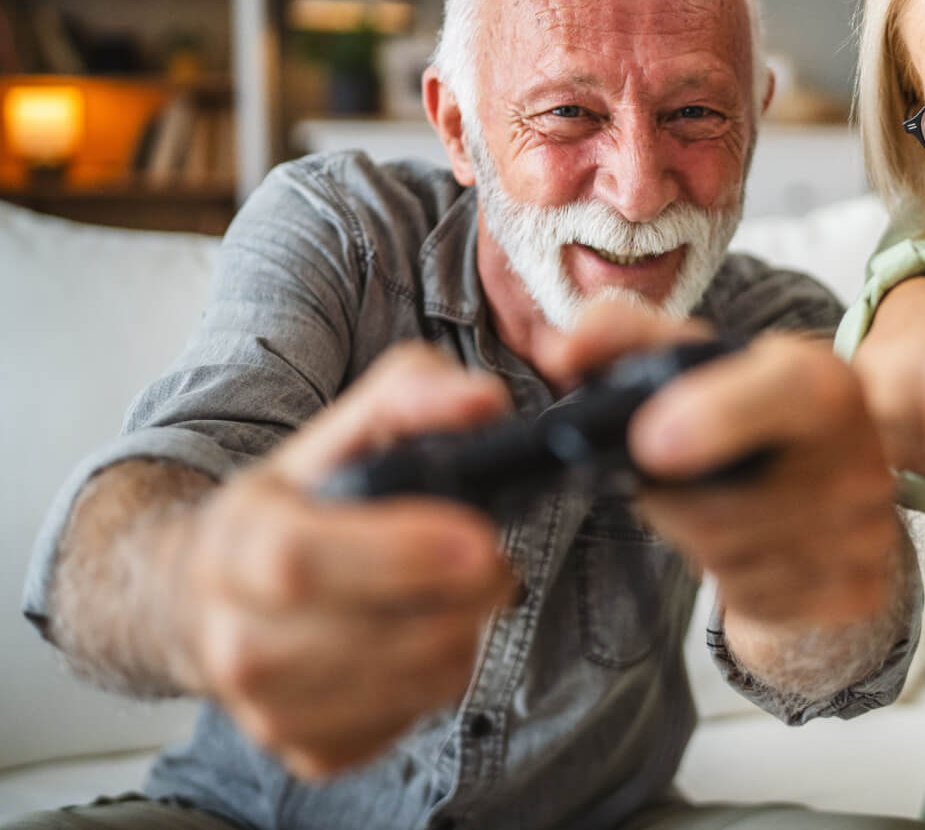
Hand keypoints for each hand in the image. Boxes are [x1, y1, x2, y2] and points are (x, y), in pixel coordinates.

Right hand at [167, 344, 516, 778]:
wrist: (211, 594)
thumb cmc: (296, 505)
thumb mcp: (342, 429)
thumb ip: (413, 395)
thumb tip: (481, 403)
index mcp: (237, 543)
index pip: (304, 561)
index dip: (401, 553)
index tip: (479, 538)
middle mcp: (236, 636)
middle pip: (372, 635)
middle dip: (462, 597)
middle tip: (492, 560)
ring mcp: (266, 706)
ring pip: (409, 685)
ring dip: (463, 635)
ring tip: (460, 592)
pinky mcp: (306, 750)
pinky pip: (408, 722)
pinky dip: (437, 681)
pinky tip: (422, 637)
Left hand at [551, 301, 901, 626]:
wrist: (834, 483)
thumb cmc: (753, 417)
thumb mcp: (699, 364)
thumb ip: (626, 337)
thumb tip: (565, 349)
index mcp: (824, 382)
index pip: (786, 391)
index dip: (720, 414)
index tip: (649, 441)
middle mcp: (859, 455)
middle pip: (726, 506)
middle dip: (670, 499)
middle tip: (663, 475)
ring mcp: (866, 531)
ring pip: (731, 560)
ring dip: (694, 539)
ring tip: (708, 507)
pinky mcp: (858, 592)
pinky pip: (758, 603)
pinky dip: (732, 582)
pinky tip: (744, 550)